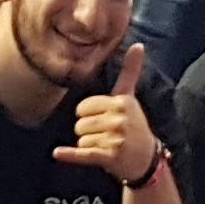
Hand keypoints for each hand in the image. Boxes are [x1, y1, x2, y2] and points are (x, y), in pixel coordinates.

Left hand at [51, 46, 163, 187]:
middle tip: (105, 135)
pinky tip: (58, 153)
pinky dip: (70, 154)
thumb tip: (138, 45)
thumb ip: (130, 71)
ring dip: (88, 144)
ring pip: (81, 139)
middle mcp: (118, 119)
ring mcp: (115, 139)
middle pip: (80, 123)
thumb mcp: (130, 96)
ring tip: (106, 145)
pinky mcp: (110, 156)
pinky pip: (84, 153)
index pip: (83, 107)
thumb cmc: (134, 124)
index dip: (88, 115)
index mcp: (120, 102)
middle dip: (87, 131)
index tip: (102, 119)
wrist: (146, 158)